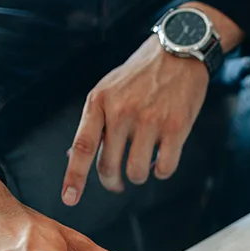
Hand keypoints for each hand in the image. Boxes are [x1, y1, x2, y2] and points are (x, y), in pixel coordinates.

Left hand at [61, 3, 242, 204]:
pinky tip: (162, 160)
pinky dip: (162, 171)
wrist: (180, 51)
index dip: (75, 176)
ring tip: (142, 166)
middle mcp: (122, 111)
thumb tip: (74, 155)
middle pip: (109, 166)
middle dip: (112, 182)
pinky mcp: (176, 127)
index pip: (83, 147)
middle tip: (117, 184)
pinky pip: (165, 167)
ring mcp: (150, 120)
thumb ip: (94, 121)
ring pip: (137, 172)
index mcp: (99, 101)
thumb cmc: (141, 74)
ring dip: (138, 176)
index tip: (70, 199)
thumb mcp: (108, 88)